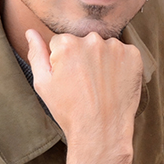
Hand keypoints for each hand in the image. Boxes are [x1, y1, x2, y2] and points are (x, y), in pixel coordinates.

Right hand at [25, 29, 142, 163]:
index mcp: (67, 43)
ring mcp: (115, 47)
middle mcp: (92, 39)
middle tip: (84, 83)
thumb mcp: (43, 84)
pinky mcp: (133, 56)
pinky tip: (114, 82)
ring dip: (102, 60)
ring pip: (104, 47)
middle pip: (83, 42)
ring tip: (100, 85)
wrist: (101, 131)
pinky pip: (123, 53)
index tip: (68, 79)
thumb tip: (30, 32)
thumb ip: (37, 53)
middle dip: (82, 57)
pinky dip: (120, 64)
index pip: (61, 42)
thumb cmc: (69, 110)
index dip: (62, 62)